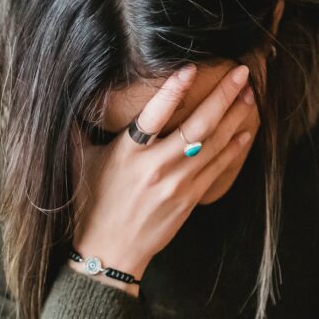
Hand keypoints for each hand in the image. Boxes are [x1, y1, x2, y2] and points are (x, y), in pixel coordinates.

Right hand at [69, 62, 255, 295]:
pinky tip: (246, 131)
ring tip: (248, 94)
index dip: (172, 90)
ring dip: (235, 117)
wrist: (110, 251)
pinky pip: (217, 168)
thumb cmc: (92, 204)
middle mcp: (155, 167)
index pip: (153, 114)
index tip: (190, 68)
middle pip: (197, 126)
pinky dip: (234, 148)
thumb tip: (70, 97)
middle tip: (241, 73)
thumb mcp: (81, 162)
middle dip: (223, 96)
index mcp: (127, 153)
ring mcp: (176, 184)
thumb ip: (79, 129)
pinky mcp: (189, 199)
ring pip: (214, 144)